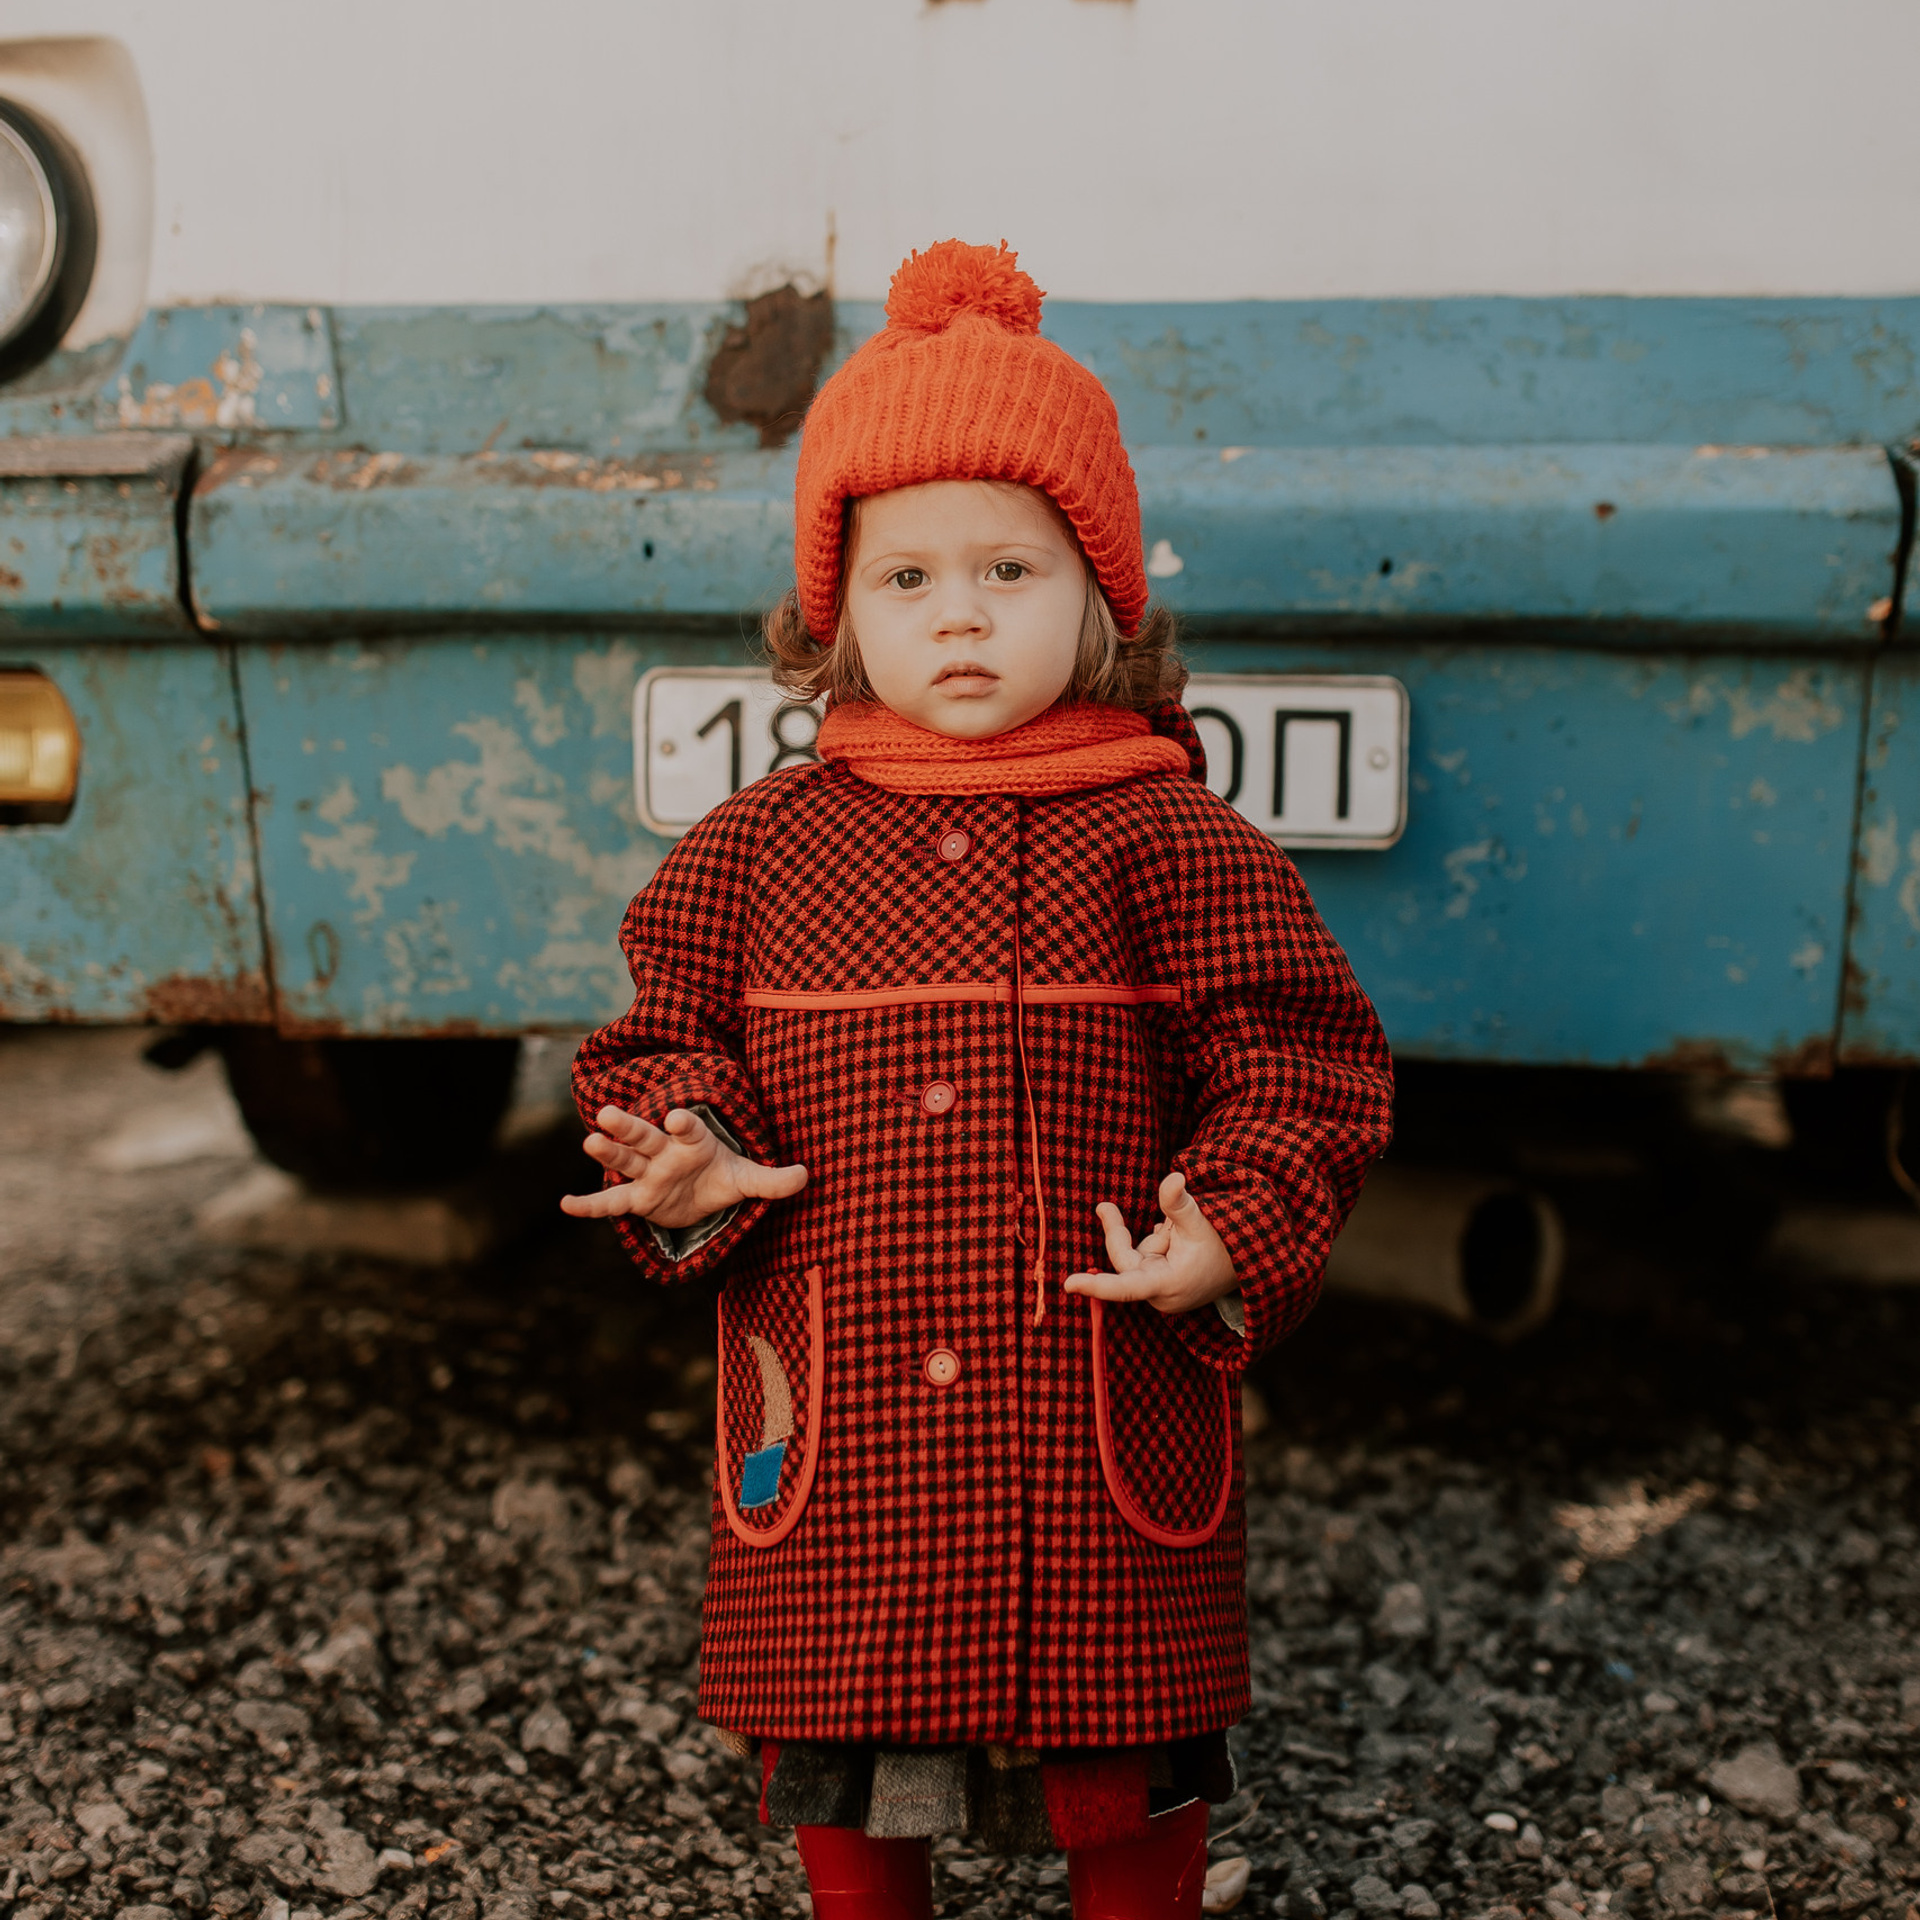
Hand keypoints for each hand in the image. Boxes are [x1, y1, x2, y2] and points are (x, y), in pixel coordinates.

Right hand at [559, 1105, 806, 1227]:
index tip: (676, 1117)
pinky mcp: (637, 1198)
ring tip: (589, 1142)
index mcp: (694, 1141)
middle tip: (607, 1114)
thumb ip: (772, 1179)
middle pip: (644, 1136)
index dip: (683, 1124)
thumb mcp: (748, 1179)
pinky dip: (590, 1205)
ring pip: (625, 1160)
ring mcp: (648, 1173)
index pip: (689, 1130)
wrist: (703, 1192)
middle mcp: (665, 1152)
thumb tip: (805, 1176)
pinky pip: (611, 1201)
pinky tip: (566, 1204)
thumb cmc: (722, 1176)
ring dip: (608, 1152)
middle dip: (628, 1127)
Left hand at [1063, 1172, 1237, 1315]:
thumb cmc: (1225, 1245)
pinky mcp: (1160, 1284)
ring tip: (1180, 1234)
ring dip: (1153, 1238)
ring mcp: (1159, 1290)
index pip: (1127, 1286)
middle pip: (1124, 1259)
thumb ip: (1178, 1202)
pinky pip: (1145, 1256)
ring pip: (1135, 1256)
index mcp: (1169, 1284)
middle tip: (1103, 1206)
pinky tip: (1177, 1240)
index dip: (1098, 1286)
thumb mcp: (1200, 1221)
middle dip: (1118, 1231)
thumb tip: (1172, 1177)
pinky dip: (1157, 1242)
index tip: (1068, 1284)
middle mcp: (1160, 1294)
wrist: (1247, 1264)